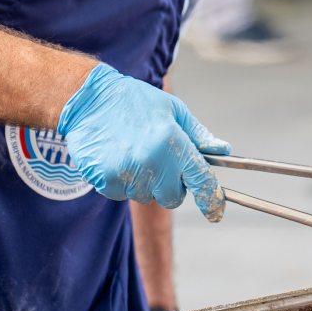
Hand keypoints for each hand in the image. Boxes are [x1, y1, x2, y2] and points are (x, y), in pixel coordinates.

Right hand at [59, 64, 230, 220]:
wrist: (88, 99)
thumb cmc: (134, 101)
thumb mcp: (172, 109)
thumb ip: (198, 134)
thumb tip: (223, 151)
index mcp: (173, 142)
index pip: (201, 180)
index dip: (212, 199)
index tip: (216, 211)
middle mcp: (152, 161)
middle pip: (172, 197)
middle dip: (170, 184)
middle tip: (159, 160)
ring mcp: (128, 174)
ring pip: (146, 195)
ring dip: (144, 182)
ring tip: (133, 152)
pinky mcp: (106, 181)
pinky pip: (123, 194)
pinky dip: (122, 182)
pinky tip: (117, 157)